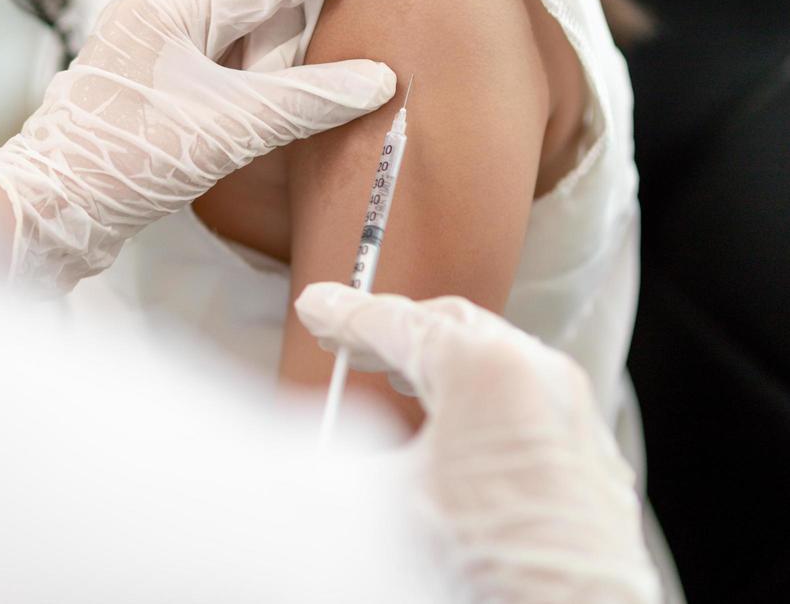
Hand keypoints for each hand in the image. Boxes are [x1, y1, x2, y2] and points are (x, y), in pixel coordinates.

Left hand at [0, 0, 449, 290]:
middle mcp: (161, 7)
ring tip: (266, 99)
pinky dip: (251, 71)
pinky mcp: (149, 75)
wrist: (50, 209)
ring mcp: (151, 40)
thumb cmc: (127, 162)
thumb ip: (306, 100)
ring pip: (241, 20)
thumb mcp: (228, 130)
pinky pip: (219, 52)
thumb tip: (378, 79)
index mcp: (177, 3)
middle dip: (309, 6)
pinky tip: (258, 101)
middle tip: (329, 43)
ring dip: (275, 51)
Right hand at [296, 284, 660, 603]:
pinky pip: (530, 400)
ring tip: (396, 376)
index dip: (345, 313)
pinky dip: (482, 396)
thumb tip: (286, 448)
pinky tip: (454, 425)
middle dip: (393, 329)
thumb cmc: (484, 569)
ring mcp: (574, 417)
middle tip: (347, 336)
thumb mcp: (374, 502)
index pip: (396, 322)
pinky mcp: (592, 461)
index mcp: (486, 369)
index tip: (319, 308)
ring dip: (439, 362)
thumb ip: (331, 450)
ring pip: (498, 358)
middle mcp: (540, 377)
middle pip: (452, 326)